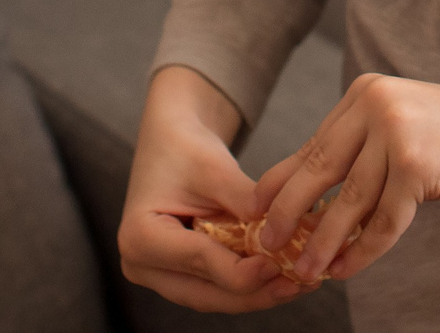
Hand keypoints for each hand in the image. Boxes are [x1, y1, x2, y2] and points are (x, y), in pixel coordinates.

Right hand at [120, 65, 316, 313]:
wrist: (172, 141)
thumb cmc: (186, 147)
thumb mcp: (213, 166)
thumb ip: (242, 199)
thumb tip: (279, 228)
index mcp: (140, 236)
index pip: (199, 261)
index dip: (242, 270)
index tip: (280, 265)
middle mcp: (141, 264)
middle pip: (205, 293)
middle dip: (255, 293)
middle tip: (299, 285)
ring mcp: (158, 275)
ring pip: (213, 298)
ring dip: (257, 295)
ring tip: (299, 284)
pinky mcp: (178, 275)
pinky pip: (216, 288)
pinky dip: (249, 285)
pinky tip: (283, 277)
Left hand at [251, 69, 439, 284]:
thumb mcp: (402, 126)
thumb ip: (358, 148)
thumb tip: (302, 189)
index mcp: (365, 92)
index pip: (314, 144)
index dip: (282, 182)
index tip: (256, 211)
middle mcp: (376, 105)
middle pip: (319, 170)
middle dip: (289, 213)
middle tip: (265, 244)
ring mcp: (398, 133)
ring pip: (349, 202)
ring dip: (323, 243)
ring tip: (304, 271)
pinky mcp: (419, 166)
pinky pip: (383, 221)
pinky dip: (362, 250)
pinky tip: (347, 268)